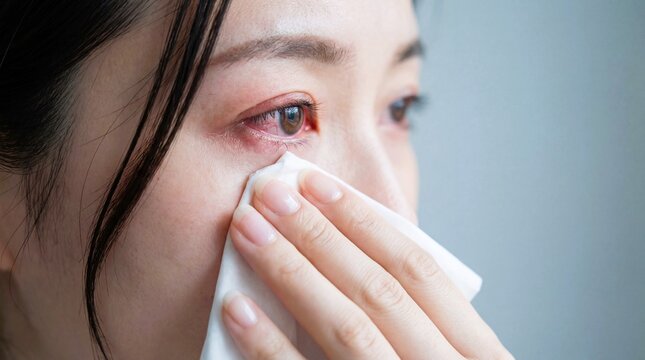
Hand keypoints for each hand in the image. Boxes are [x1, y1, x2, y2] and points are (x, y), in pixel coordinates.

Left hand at [222, 170, 512, 358]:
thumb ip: (418, 321)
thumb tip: (350, 252)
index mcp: (477, 354)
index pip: (418, 268)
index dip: (363, 220)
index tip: (316, 183)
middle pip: (377, 289)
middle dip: (319, 234)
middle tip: (270, 192)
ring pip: (346, 328)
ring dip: (291, 271)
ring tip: (247, 229)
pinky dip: (269, 347)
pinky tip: (237, 308)